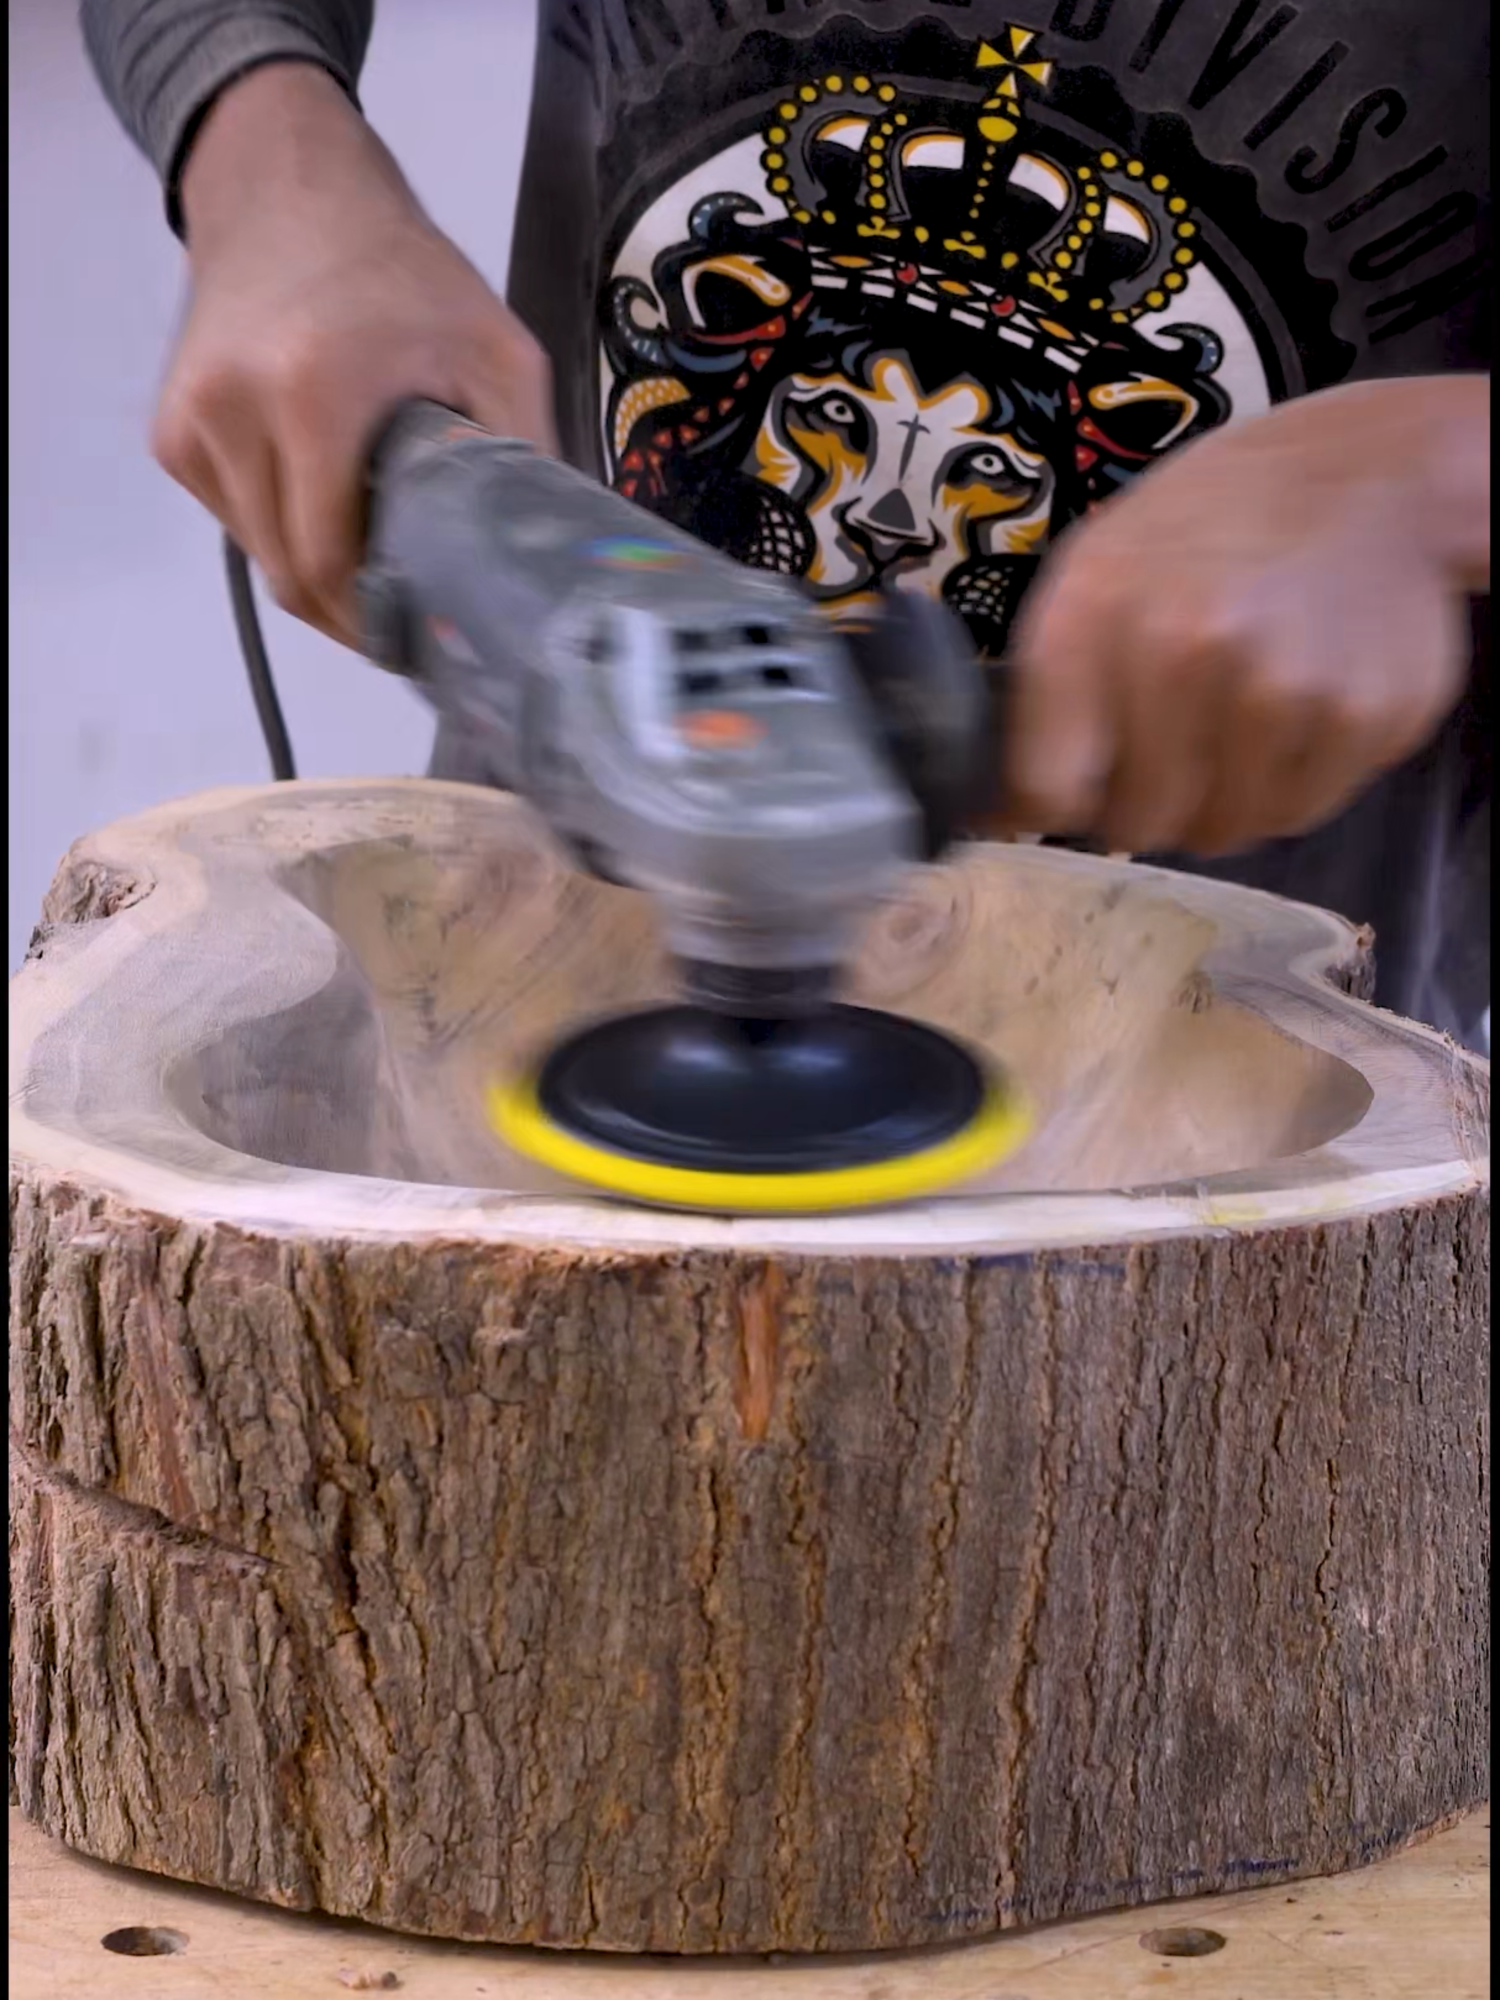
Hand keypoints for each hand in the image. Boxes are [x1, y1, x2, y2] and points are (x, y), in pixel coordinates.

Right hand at [154, 63, 556, 646]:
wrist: (288, 191)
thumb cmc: (408, 276)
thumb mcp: (499, 353)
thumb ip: (525, 456)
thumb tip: (556, 566)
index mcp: (313, 394)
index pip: (326, 561)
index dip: (373, 620)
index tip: (421, 641)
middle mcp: (231, 412)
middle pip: (287, 574)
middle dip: (350, 612)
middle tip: (407, 621)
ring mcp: (190, 424)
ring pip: (257, 556)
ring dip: (315, 574)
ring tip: (373, 560)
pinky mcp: (171, 433)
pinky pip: (233, 519)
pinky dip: (280, 532)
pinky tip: (324, 502)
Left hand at [997, 376, 1488, 856]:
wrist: (1374, 473)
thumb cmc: (1211, 528)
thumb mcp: (1101, 570)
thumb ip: (1050, 692)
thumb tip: (1001, 818)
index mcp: (1092, 614)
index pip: (1046, 788)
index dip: (1060, 804)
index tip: (1082, 789)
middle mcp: (1183, 651)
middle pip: (1138, 824)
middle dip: (1150, 803)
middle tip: (1178, 746)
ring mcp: (1282, 688)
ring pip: (1225, 830)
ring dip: (1226, 799)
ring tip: (1244, 717)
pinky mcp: (1367, 717)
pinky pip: (1303, 813)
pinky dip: (1297, 783)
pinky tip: (1305, 706)